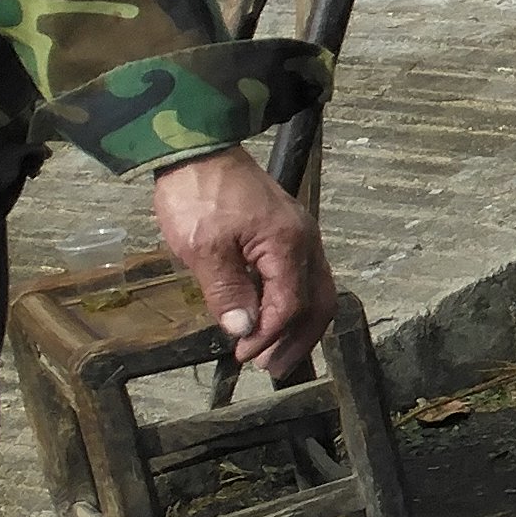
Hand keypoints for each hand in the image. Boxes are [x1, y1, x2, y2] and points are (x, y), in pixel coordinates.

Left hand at [153, 146, 330, 375]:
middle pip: (318, 302)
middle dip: (297, 340)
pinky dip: (293, 305)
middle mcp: (306, 242)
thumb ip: (227, 291)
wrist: (198, 148)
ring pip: (316, 291)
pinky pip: (304, 277)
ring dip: (298, 326)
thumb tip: (244, 331)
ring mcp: (300, 236)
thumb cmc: (198, 195)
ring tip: (276, 351)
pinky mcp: (288, 232)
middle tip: (271, 368)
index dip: (269, 336)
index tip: (243, 356)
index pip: (290, 305)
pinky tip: (275, 316)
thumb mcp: (203, 248)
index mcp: (288, 246)